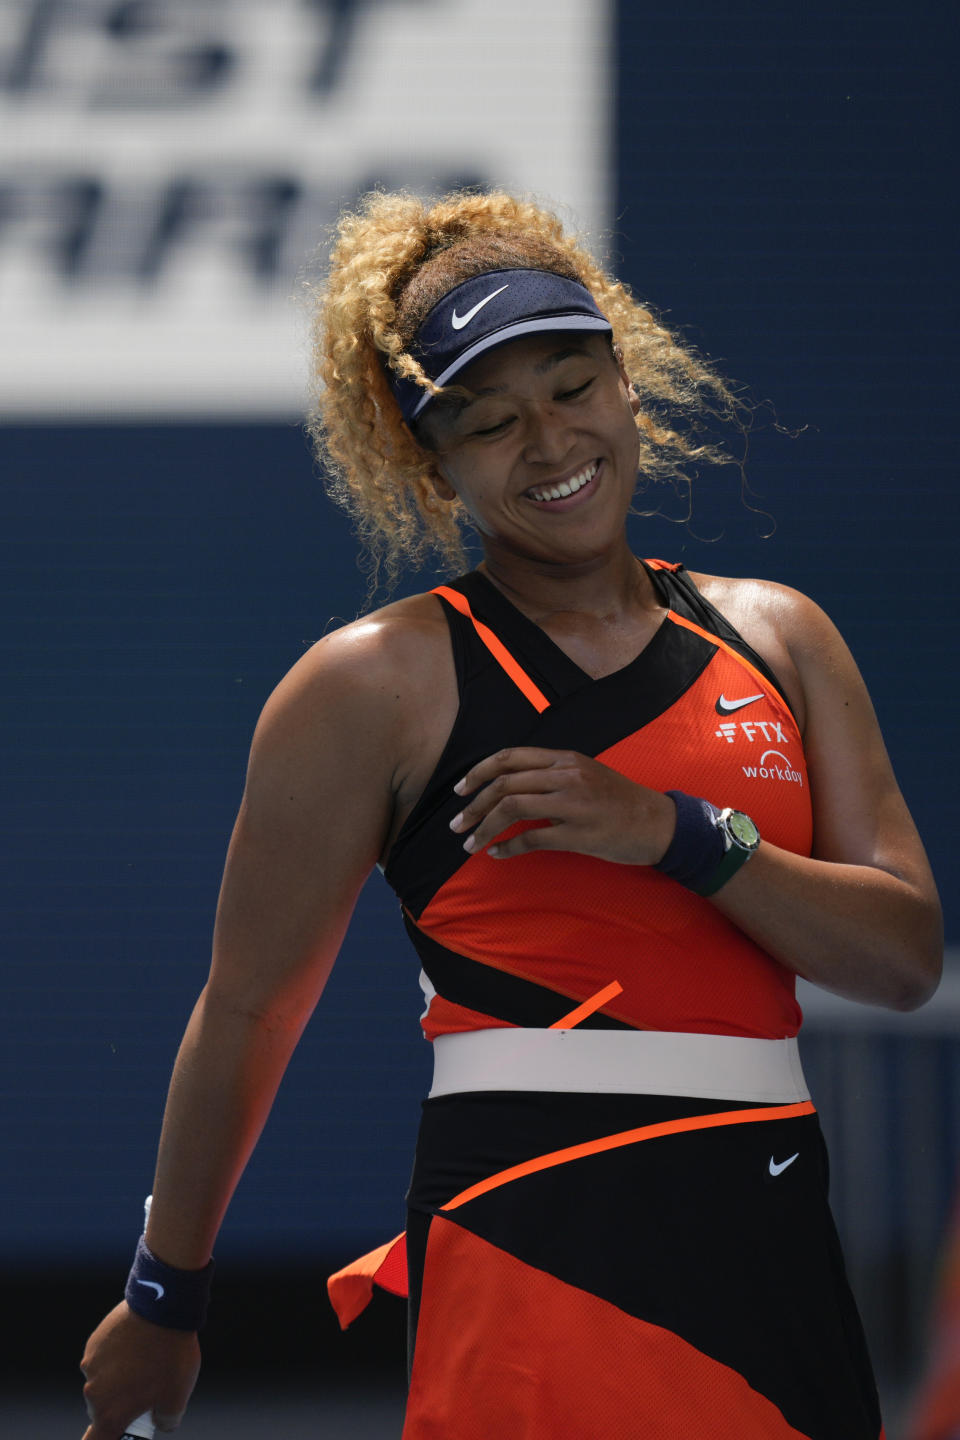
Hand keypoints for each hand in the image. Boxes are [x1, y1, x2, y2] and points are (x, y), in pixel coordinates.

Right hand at [80, 1301, 200, 1437]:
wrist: (163, 1307)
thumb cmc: (170, 1355)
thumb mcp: (178, 1396)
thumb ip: (166, 1420)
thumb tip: (162, 1423)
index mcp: (110, 1413)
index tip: (118, 1433)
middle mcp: (93, 1392)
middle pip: (102, 1410)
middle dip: (121, 1405)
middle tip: (146, 1389)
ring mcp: (91, 1364)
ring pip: (103, 1381)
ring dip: (119, 1378)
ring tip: (146, 1360)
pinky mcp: (94, 1341)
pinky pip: (103, 1358)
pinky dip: (117, 1356)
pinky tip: (138, 1343)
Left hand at [449, 747, 675, 864]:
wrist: (658, 823)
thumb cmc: (619, 801)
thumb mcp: (585, 774)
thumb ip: (551, 774)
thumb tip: (510, 786)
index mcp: (565, 759)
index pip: (510, 757)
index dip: (478, 772)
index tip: (460, 790)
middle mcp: (566, 775)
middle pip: (504, 784)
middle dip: (473, 806)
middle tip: (456, 825)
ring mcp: (573, 804)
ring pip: (512, 808)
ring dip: (484, 828)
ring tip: (470, 843)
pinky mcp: (578, 834)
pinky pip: (532, 839)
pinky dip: (508, 848)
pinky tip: (498, 855)